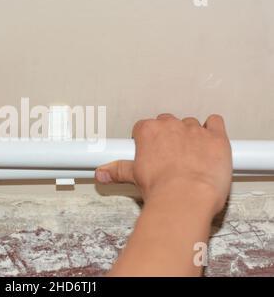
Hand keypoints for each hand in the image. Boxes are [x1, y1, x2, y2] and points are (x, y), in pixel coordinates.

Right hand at [95, 114, 231, 214]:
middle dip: (169, 136)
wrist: (187, 198)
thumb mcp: (134, 178)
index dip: (147, 140)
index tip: (149, 151)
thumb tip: (103, 172)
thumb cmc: (161, 189)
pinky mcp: (216, 137)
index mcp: (149, 132)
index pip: (144, 127)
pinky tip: (210, 140)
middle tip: (169, 156)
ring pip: (191, 124)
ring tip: (191, 155)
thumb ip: (118, 170)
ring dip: (191, 135)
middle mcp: (171, 126)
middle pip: (168, 123)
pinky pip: (215, 121)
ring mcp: (195, 130)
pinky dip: (213, 127)